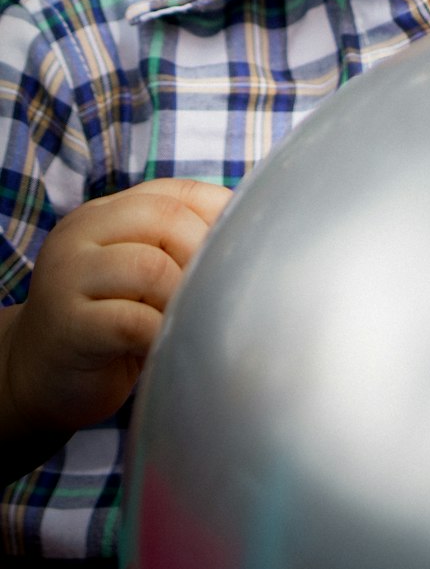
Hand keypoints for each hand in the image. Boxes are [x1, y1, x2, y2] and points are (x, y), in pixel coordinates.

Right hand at [0, 177, 230, 446]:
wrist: (33, 378)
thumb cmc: (106, 325)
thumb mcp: (138, 274)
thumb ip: (175, 248)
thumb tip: (255, 239)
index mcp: (105, 213)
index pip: (175, 192)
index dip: (219, 217)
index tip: (247, 251)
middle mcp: (83, 232)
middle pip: (166, 219)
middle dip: (205, 256)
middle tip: (221, 295)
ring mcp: (68, 275)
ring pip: (151, 266)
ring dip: (185, 297)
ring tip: (194, 322)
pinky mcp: (68, 325)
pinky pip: (131, 321)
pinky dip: (162, 334)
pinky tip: (170, 348)